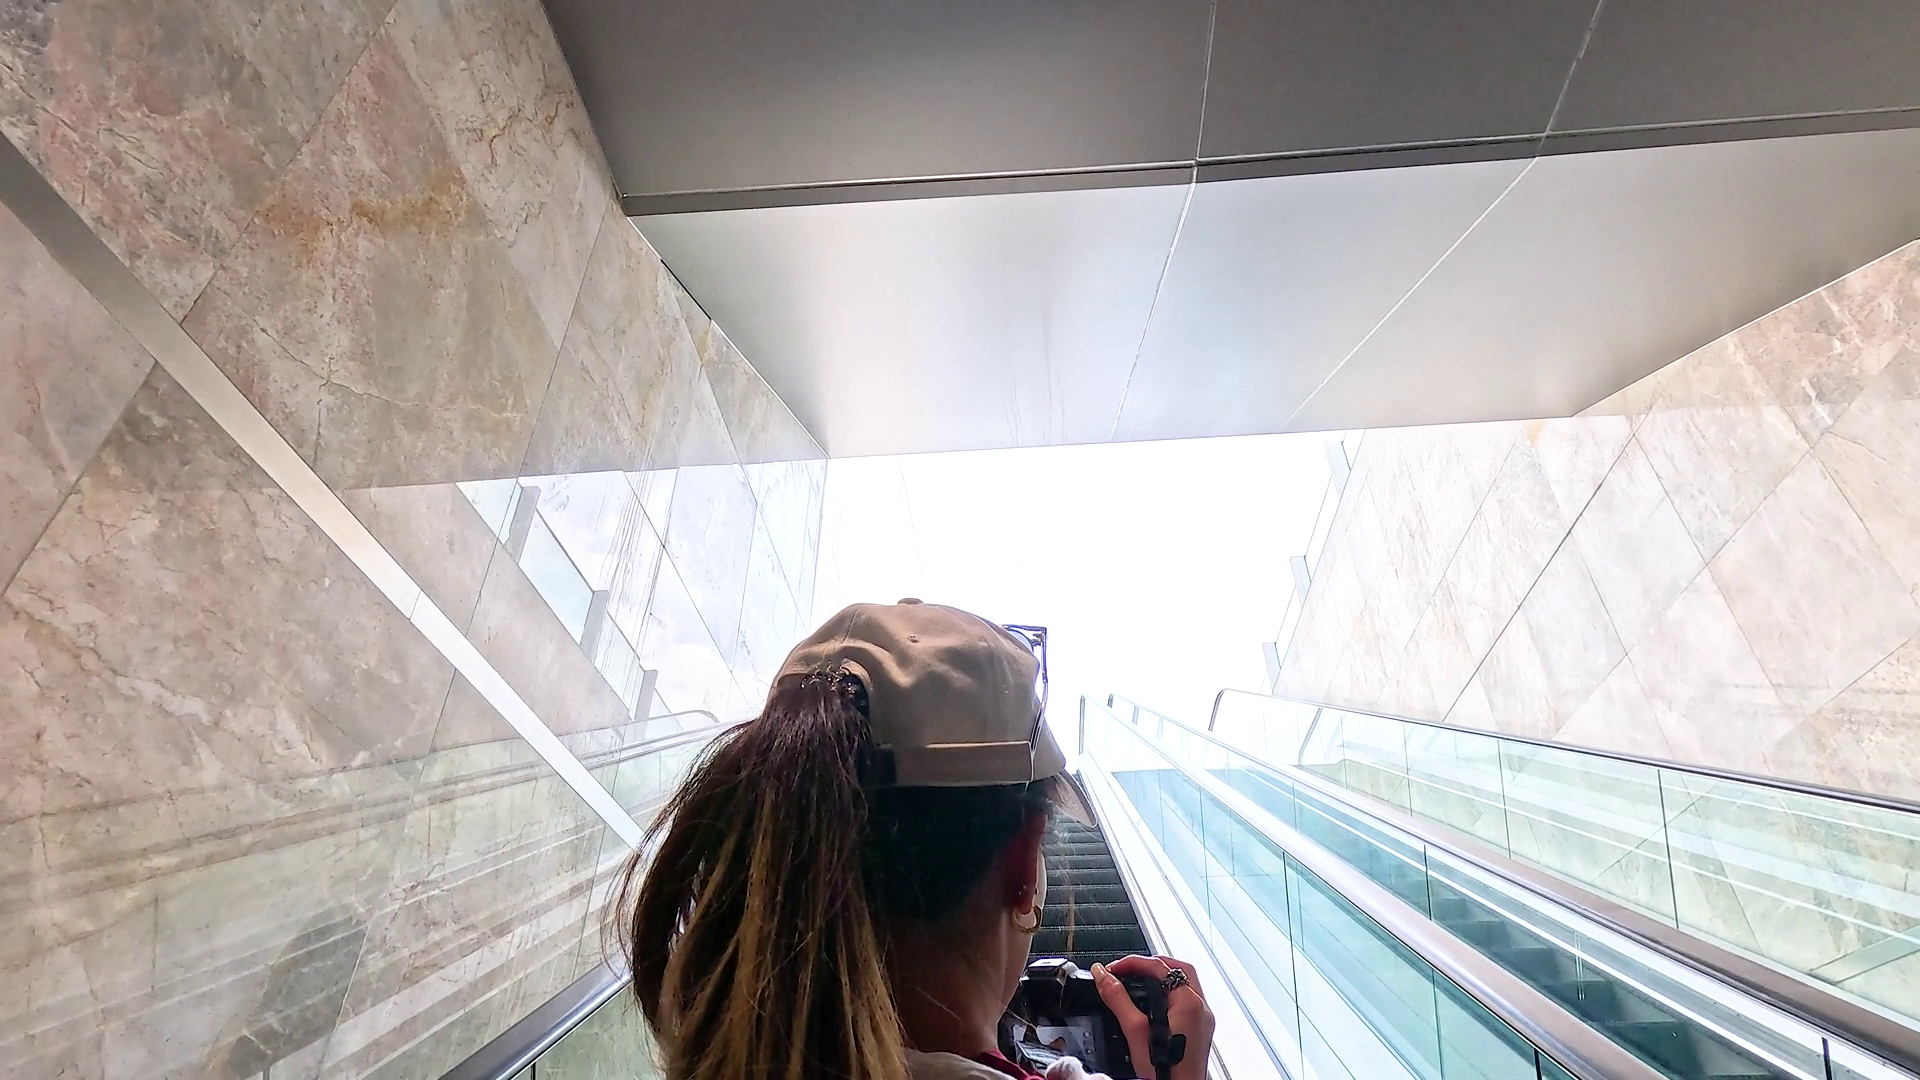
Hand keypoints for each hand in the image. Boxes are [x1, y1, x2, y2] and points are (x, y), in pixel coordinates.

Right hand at [1092, 954, 1213, 1079]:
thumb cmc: (1165, 1073)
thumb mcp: (1135, 1031)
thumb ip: (1118, 999)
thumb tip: (1103, 976)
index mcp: (1189, 1003)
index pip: (1159, 967)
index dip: (1132, 963)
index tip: (1112, 969)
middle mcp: (1201, 1008)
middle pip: (1177, 969)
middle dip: (1150, 964)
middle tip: (1127, 969)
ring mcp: (1203, 1020)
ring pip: (1184, 984)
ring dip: (1161, 978)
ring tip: (1138, 981)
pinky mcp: (1200, 1032)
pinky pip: (1187, 1000)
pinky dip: (1169, 994)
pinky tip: (1154, 1003)